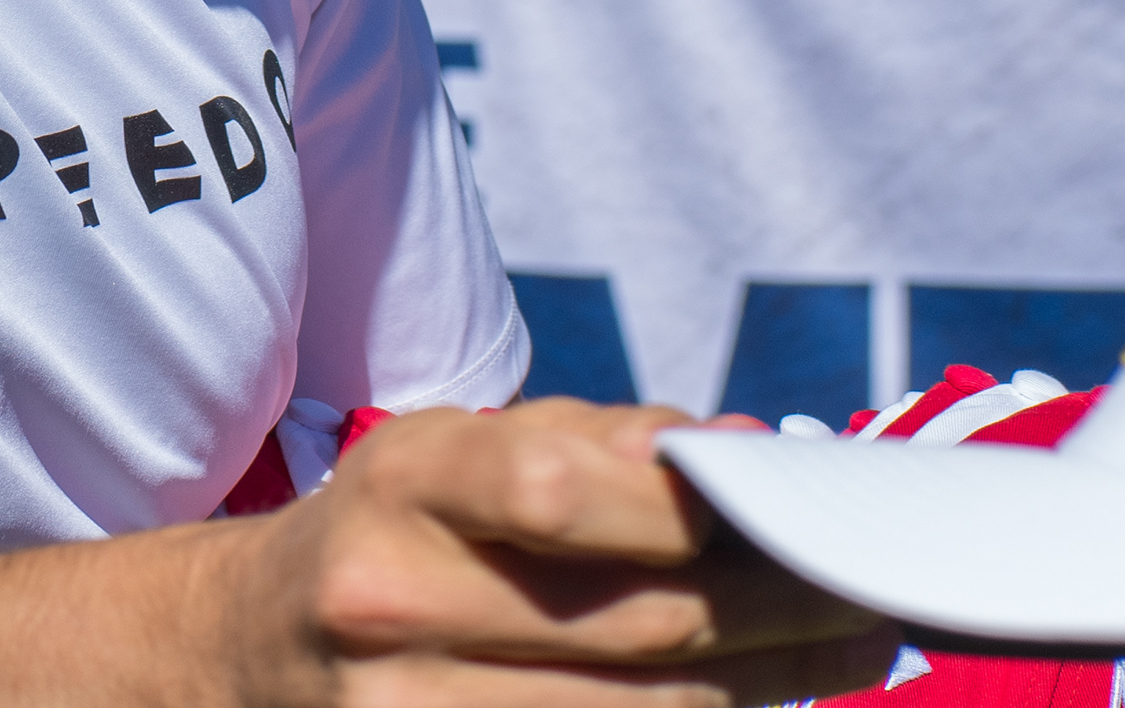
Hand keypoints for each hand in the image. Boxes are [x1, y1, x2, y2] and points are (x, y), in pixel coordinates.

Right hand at [204, 400, 896, 707]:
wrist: (246, 655)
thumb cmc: (391, 537)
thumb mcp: (454, 452)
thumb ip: (596, 443)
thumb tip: (751, 451)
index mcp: (400, 488)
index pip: (559, 489)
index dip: (696, 503)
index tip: (802, 500)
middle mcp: (391, 605)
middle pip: (637, 622)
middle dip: (785, 604)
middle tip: (879, 585)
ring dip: (775, 684)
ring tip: (855, 645)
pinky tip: (767, 699)